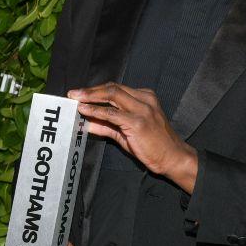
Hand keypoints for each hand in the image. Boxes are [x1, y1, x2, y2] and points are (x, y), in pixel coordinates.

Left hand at [69, 83, 197, 192]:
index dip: (96, 90)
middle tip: (73, 94)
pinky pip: (111, 113)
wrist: (172, 157)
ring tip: (75, 99)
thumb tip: (86, 121)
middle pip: (113, 88)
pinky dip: (96, 110)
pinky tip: (84, 111)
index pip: (117, 88)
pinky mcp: (137, 122)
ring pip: (112, 95)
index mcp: (146, 97)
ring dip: (90, 96)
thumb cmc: (153, 145)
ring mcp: (142, 109)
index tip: (81, 94)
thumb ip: (108, 125)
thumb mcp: (128, 131)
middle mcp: (145, 99)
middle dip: (90, 90)